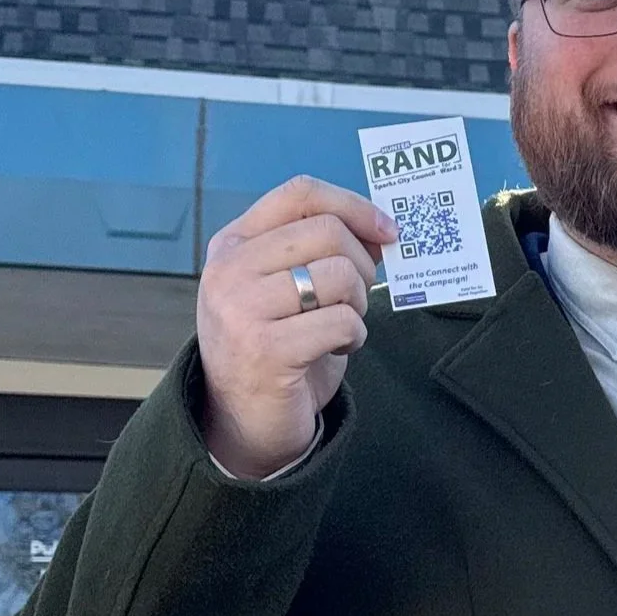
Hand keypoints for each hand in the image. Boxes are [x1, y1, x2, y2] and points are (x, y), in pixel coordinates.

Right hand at [195, 176, 398, 478]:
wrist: (244, 422)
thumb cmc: (278, 347)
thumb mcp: (288, 287)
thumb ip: (321, 252)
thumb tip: (382, 228)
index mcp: (233, 244)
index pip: (300, 193)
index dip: (354, 205)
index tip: (388, 230)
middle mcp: (228, 270)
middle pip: (328, 231)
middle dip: (363, 264)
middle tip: (358, 296)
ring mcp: (240, 309)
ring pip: (340, 275)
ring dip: (358, 305)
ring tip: (339, 327)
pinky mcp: (265, 350)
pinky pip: (342, 320)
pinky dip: (354, 336)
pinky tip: (336, 349)